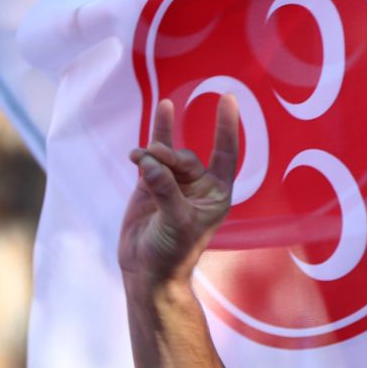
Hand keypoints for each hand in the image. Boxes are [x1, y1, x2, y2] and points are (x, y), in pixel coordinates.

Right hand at [118, 95, 239, 283]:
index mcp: (217, 195)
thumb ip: (165, 190)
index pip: (226, 154)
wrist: (148, 270)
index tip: (228, 97)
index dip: (226, 126)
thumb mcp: (175, 222)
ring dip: (152, 154)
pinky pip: (152, 156)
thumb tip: (151, 161)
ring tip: (138, 159)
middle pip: (186, 157)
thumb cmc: (173, 252)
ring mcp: (174, 184)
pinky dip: (151, 141)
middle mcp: (199, 186)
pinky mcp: (151, 185)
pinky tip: (156, 119)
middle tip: (151, 162)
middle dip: (168, 156)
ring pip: (166, 156)